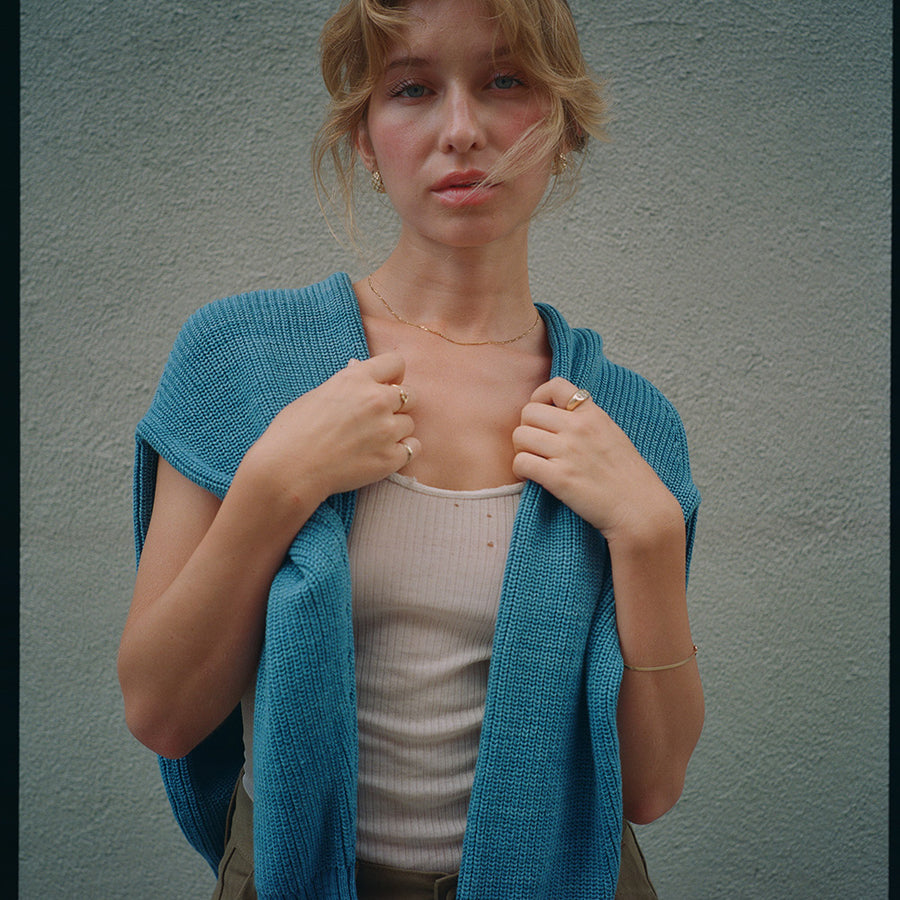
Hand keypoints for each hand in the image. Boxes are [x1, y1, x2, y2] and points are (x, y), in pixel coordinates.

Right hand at [242, 351, 419, 509]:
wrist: (289, 469)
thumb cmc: (293, 431)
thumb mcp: (317, 394)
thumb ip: (345, 382)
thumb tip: (358, 367)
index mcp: (357, 379)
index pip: (396, 363)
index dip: (393, 376)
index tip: (385, 387)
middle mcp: (376, 400)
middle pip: (411, 395)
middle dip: (398, 405)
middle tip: (378, 419)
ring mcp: (386, 430)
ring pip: (410, 424)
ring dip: (397, 431)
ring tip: (372, 442)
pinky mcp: (390, 458)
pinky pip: (413, 449)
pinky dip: (402, 453)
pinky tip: (381, 456)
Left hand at [511, 378, 680, 543]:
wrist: (641, 509)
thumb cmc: (627, 477)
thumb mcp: (612, 434)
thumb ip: (587, 421)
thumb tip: (557, 415)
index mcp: (593, 414)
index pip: (555, 386)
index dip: (539, 398)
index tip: (542, 417)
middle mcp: (579, 428)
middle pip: (528, 413)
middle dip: (527, 429)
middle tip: (536, 447)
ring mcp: (568, 452)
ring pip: (519, 437)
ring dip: (522, 451)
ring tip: (535, 463)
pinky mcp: (559, 478)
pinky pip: (521, 462)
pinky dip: (521, 471)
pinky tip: (533, 478)